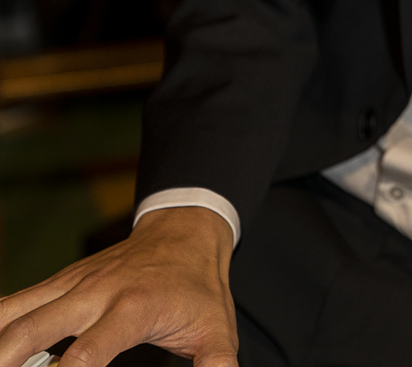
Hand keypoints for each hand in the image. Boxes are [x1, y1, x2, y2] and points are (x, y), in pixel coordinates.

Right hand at [0, 207, 237, 366]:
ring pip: (12, 311)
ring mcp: (72, 283)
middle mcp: (94, 293)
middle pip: (30, 332)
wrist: (185, 231)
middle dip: (8, 362)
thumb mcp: (216, 331)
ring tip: (0, 364)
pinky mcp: (60, 280)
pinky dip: (0, 323)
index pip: (84, 354)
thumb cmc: (198, 286)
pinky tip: (0, 346)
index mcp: (132, 309)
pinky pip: (15, 301)